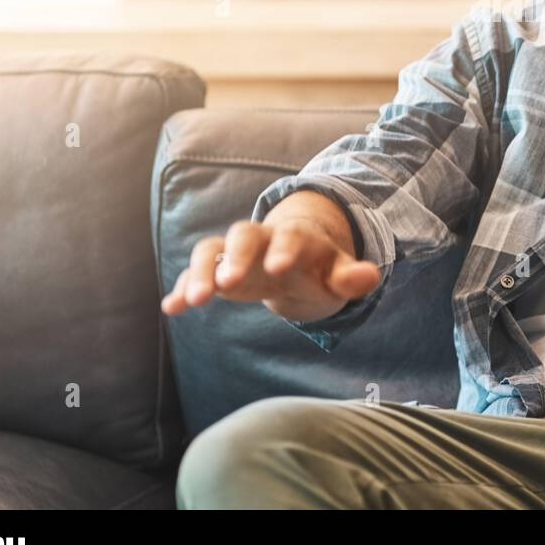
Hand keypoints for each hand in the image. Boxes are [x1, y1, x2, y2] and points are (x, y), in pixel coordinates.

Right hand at [161, 217, 381, 322]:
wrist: (294, 261)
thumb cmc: (318, 268)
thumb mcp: (337, 274)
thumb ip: (351, 276)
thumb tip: (372, 276)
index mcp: (296, 237)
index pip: (290, 236)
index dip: (284, 249)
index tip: (279, 269)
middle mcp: (261, 239)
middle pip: (244, 236)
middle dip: (235, 257)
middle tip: (227, 285)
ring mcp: (235, 252)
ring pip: (212, 250)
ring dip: (201, 272)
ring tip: (193, 301)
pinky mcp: (216, 269)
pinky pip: (196, 273)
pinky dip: (183, 287)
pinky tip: (172, 308)